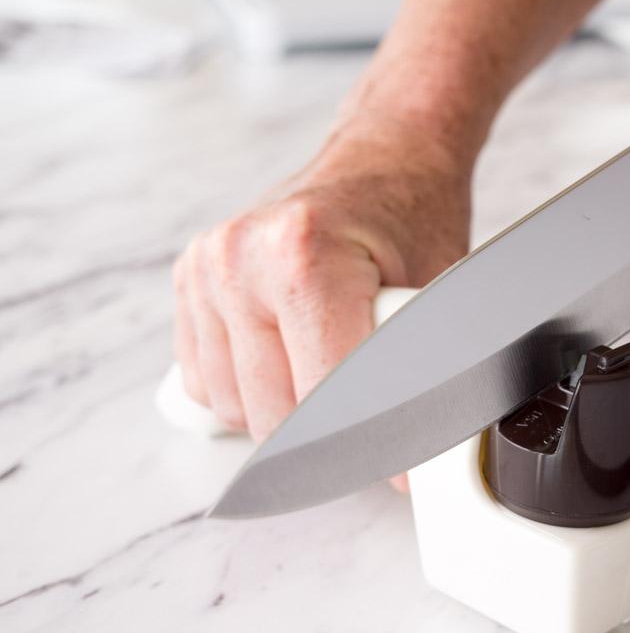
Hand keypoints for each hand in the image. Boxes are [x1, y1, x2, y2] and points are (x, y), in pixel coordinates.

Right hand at [173, 117, 469, 450]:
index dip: (368, 442)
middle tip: (371, 418)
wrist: (382, 162)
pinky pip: (205, 382)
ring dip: (284, 417)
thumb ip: (419, 374)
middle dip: (328, 438)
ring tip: (330, 375)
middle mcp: (240, 259)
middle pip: (273, 414)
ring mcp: (207, 268)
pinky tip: (288, 363)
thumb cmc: (412, 219)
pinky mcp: (189, 281)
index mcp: (303, 255)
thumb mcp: (436, 295)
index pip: (323, 397)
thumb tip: (416, 466)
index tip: (398, 470)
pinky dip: (247, 392)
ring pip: (235, 407)